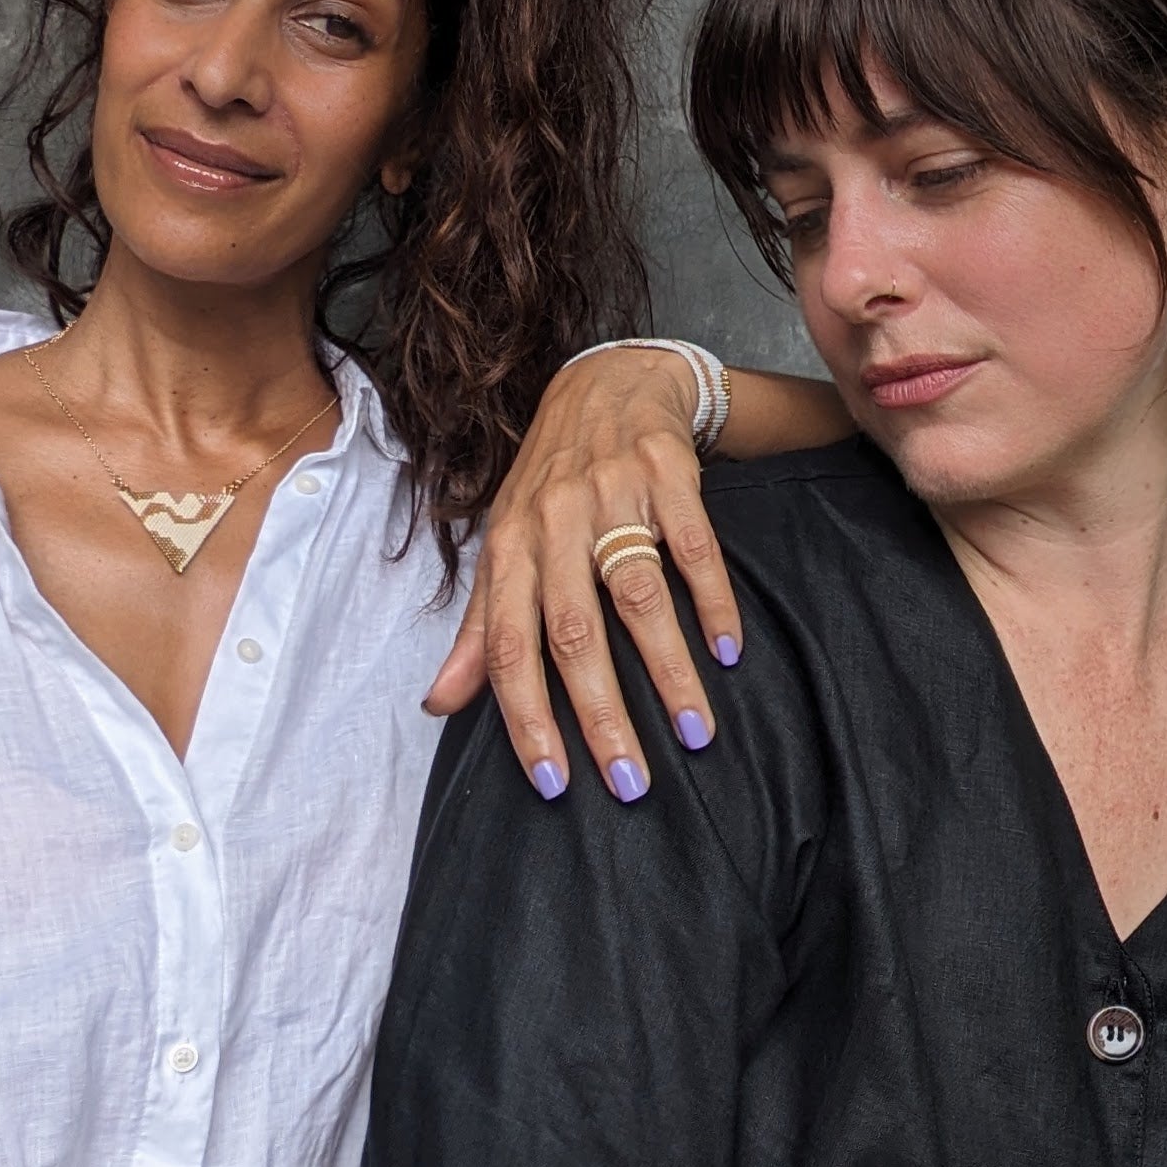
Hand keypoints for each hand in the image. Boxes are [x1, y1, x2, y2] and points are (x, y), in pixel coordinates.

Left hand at [427, 348, 744, 799]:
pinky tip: (728, 652)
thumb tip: (437, 704)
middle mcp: (554, 522)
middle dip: (601, 715)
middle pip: (573, 633)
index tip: (553, 782)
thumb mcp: (507, 548)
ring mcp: (612, 494)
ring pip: (637, 597)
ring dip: (668, 671)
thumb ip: (479, 629)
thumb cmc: (553, 483)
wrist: (611, 384)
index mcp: (509, 547)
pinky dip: (712, 602)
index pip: (507, 646)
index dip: (524, 718)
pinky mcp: (668, 474)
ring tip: (693, 734)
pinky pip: (694, 548)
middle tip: (631, 782)